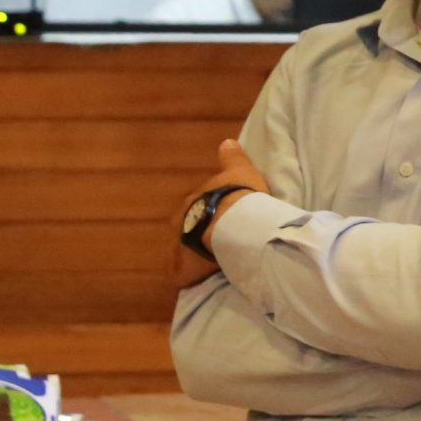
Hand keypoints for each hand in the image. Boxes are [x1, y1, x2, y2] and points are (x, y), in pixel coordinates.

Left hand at [168, 139, 273, 290]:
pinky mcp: (182, 266)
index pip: (199, 203)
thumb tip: (227, 142)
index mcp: (194, 198)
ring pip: (183, 247)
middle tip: (220, 238)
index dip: (212, 209)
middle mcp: (181, 219)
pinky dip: (185, 275)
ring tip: (212, 258)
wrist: (235, 222)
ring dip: (193, 251)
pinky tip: (194, 278)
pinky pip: (180, 272)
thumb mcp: (240, 171)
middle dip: (200, 230)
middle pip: (188, 225)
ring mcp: (179, 243)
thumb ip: (232, 158)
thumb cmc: (239, 196)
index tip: (224, 215)